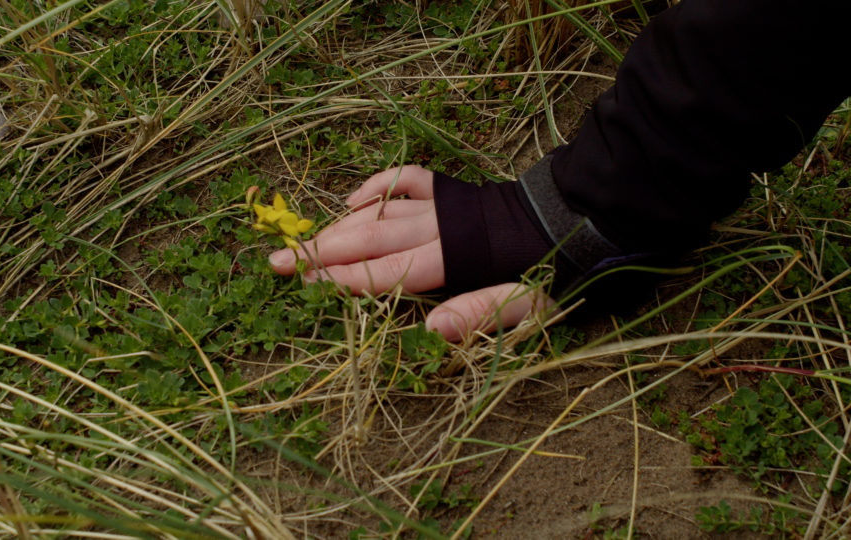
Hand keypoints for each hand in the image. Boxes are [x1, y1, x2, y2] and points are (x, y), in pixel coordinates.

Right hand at [268, 165, 552, 341]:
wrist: (573, 220)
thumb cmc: (548, 272)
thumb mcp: (527, 307)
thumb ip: (479, 315)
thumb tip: (432, 330)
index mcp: (453, 260)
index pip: (386, 272)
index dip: (344, 279)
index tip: (305, 283)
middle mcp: (438, 227)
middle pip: (370, 239)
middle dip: (322, 252)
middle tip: (277, 261)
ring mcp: (440, 205)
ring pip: (378, 213)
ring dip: (337, 227)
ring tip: (302, 241)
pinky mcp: (447, 192)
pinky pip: (404, 180)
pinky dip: (375, 187)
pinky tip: (351, 200)